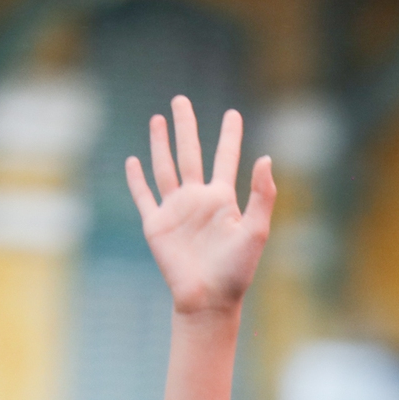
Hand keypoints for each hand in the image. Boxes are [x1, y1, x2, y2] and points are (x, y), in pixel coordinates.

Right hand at [127, 96, 274, 318]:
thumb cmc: (236, 271)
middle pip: (190, 152)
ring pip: (165, 167)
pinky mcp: (156, 225)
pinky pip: (144, 196)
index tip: (233, 113)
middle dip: (186, 126)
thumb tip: (266, 158)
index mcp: (223, 200)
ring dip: (160, 143)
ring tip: (158, 119)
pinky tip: (132, 161)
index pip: (226, 158)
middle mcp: (198, 200)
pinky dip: (136, 179)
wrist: (208, 299)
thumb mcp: (256, 231)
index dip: (230, 136)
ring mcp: (176, 211)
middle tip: (180, 100)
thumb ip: (262, 195)